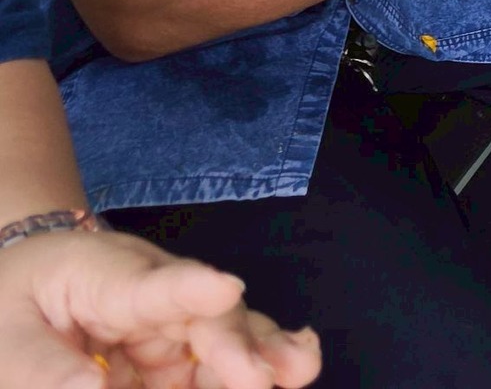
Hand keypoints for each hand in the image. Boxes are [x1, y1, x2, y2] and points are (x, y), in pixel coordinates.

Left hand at [0, 226, 320, 386]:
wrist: (28, 283)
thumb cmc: (14, 300)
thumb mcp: (5, 337)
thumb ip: (40, 367)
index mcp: (100, 276)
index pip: (145, 286)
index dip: (187, 290)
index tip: (224, 289)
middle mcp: (151, 296)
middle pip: (200, 315)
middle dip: (235, 341)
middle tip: (259, 377)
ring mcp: (169, 326)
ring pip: (224, 337)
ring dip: (262, 353)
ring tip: (298, 368)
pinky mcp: (175, 359)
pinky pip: (215, 368)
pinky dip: (253, 367)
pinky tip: (292, 367)